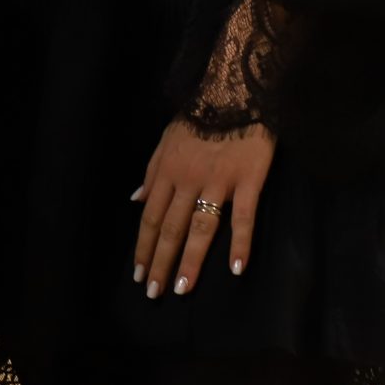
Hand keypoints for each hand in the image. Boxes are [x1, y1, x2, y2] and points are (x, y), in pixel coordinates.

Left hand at [132, 117, 272, 299]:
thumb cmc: (200, 118)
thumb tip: (136, 201)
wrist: (235, 92)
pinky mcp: (248, 180)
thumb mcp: (166, 140)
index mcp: (167, 172)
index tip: (138, 272)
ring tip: (182, 287)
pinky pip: (243, 216)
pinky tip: (237, 267)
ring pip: (201, 227)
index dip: (143, 247)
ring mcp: (218, 182)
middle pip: (171, 228)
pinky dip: (241, 243)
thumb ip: (152, 172)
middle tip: (154, 292)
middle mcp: (188, 180)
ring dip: (191, 260)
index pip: (150, 217)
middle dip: (160, 262)